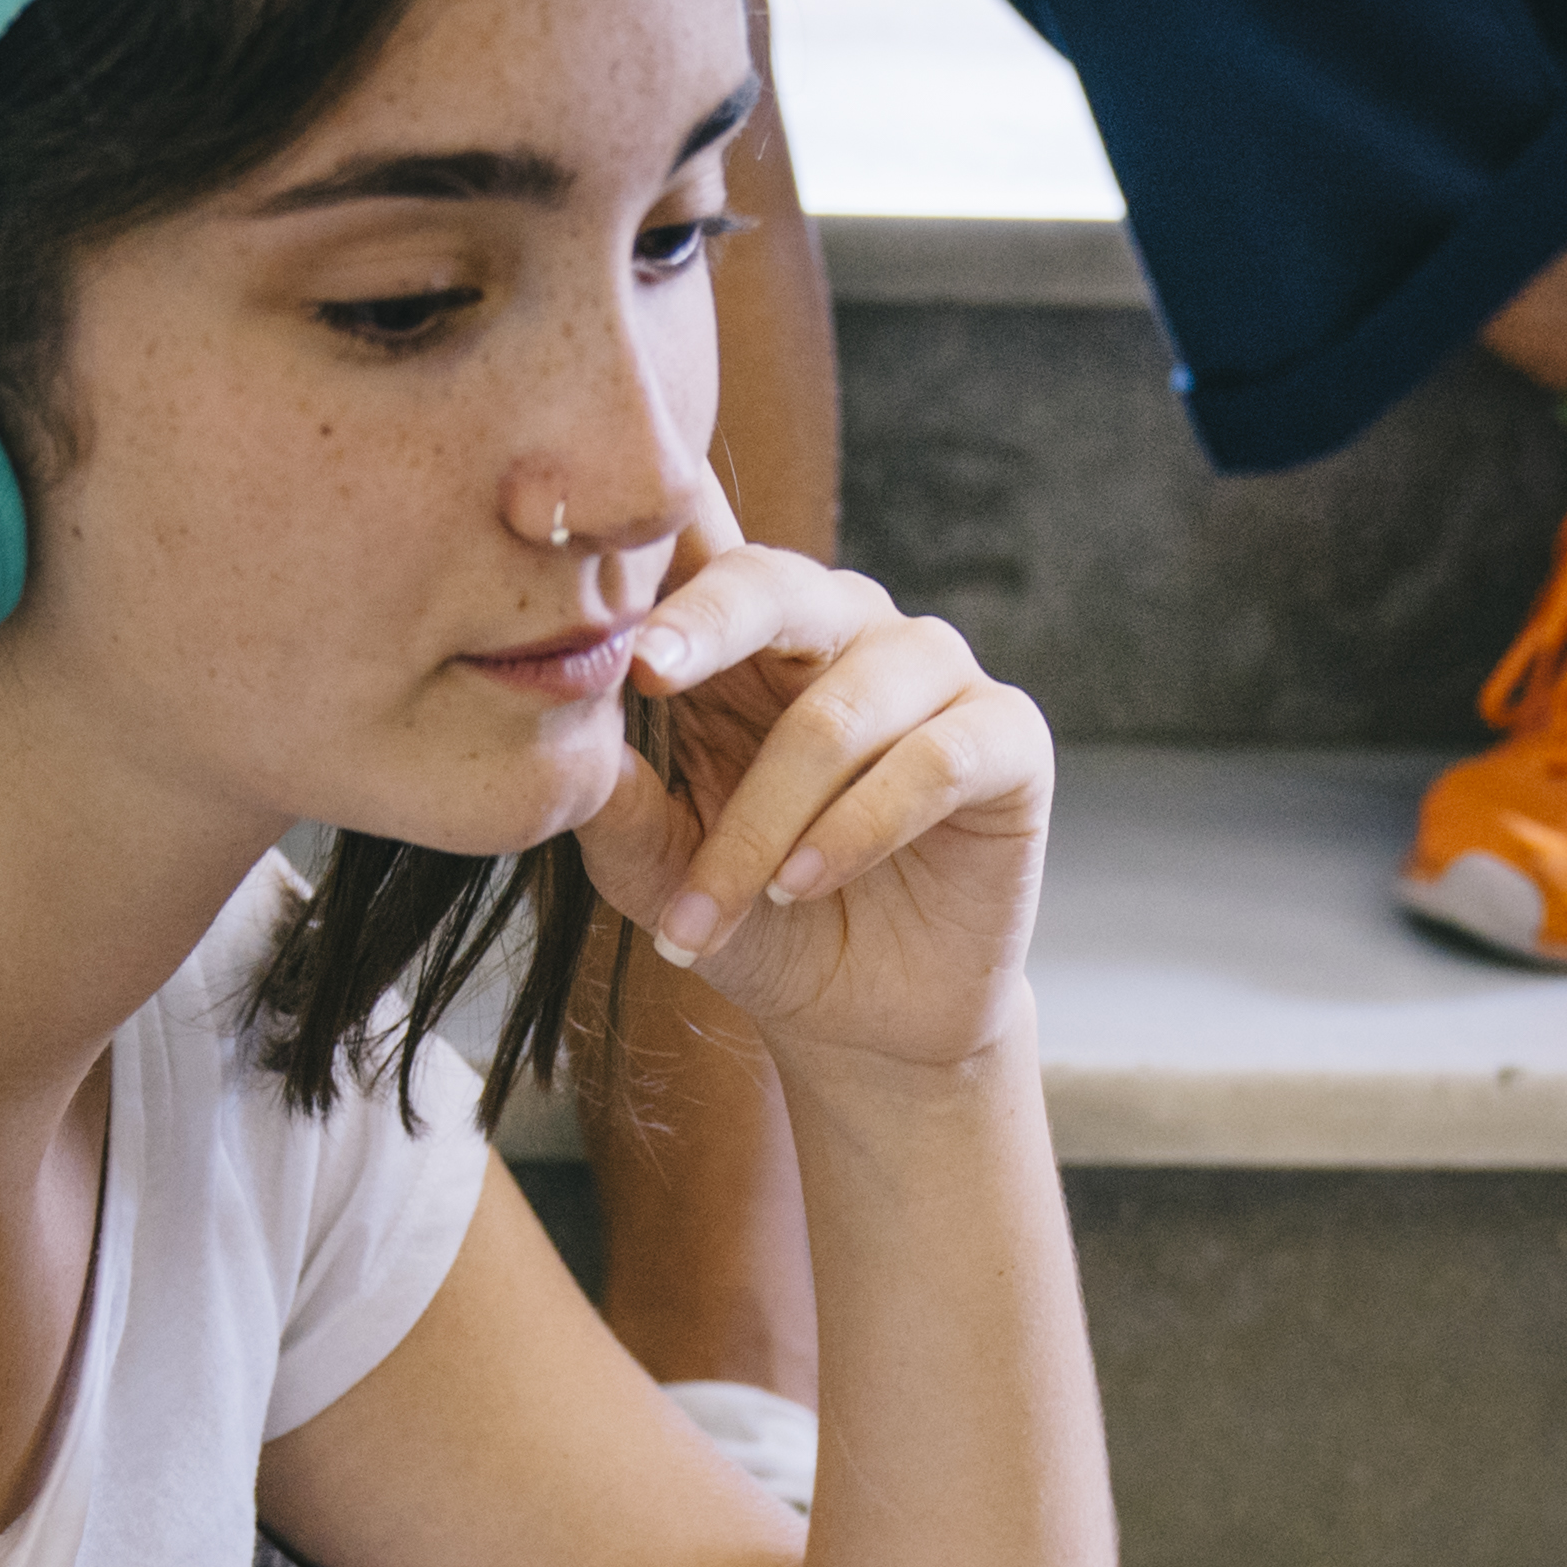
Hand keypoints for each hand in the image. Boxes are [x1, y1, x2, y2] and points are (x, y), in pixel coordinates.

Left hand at [581, 522, 1053, 1080]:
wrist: (866, 1021)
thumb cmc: (757, 921)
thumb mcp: (661, 872)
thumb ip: (616, 800)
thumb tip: (559, 733)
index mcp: (744, 635)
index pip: (697, 551)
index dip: (645, 545)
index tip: (573, 574)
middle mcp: (842, 627)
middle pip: (772, 582)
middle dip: (704, 624)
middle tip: (645, 670)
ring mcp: (931, 672)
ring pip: (838, 712)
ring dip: (765, 822)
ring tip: (714, 908)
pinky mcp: (1008, 735)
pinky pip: (932, 760)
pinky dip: (857, 830)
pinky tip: (802, 886)